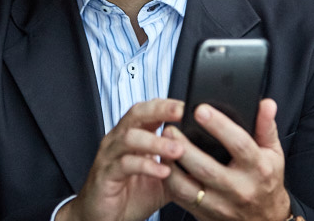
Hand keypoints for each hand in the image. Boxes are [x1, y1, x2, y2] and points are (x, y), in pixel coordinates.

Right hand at [58, 98, 185, 220]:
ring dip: (156, 142)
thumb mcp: (163, 178)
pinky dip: (146, 166)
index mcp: (133, 135)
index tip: (189, 105)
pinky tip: (163, 171)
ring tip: (178, 150)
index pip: (149, 110)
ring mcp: (110, 155)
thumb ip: (180, 165)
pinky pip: (125, 164)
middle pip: (137, 114)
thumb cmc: (132, 195)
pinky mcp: (105, 174)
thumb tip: (209, 158)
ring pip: (130, 137)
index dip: (167, 104)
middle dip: (160, 110)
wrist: (104, 218)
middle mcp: (119, 140)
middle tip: (182, 113)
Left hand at [162, 99, 297, 220]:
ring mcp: (221, 204)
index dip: (219, 126)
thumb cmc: (266, 179)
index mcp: (258, 169)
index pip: (239, 144)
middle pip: (207, 168)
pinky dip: (170, 181)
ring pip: (189, 187)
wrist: (265, 218)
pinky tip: (164, 164)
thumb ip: (266, 126)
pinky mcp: (206, 213)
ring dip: (172, 165)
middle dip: (185, 147)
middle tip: (170, 128)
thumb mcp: (273, 152)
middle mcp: (239, 188)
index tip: (200, 109)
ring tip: (162, 144)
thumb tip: (266, 103)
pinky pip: (182, 198)